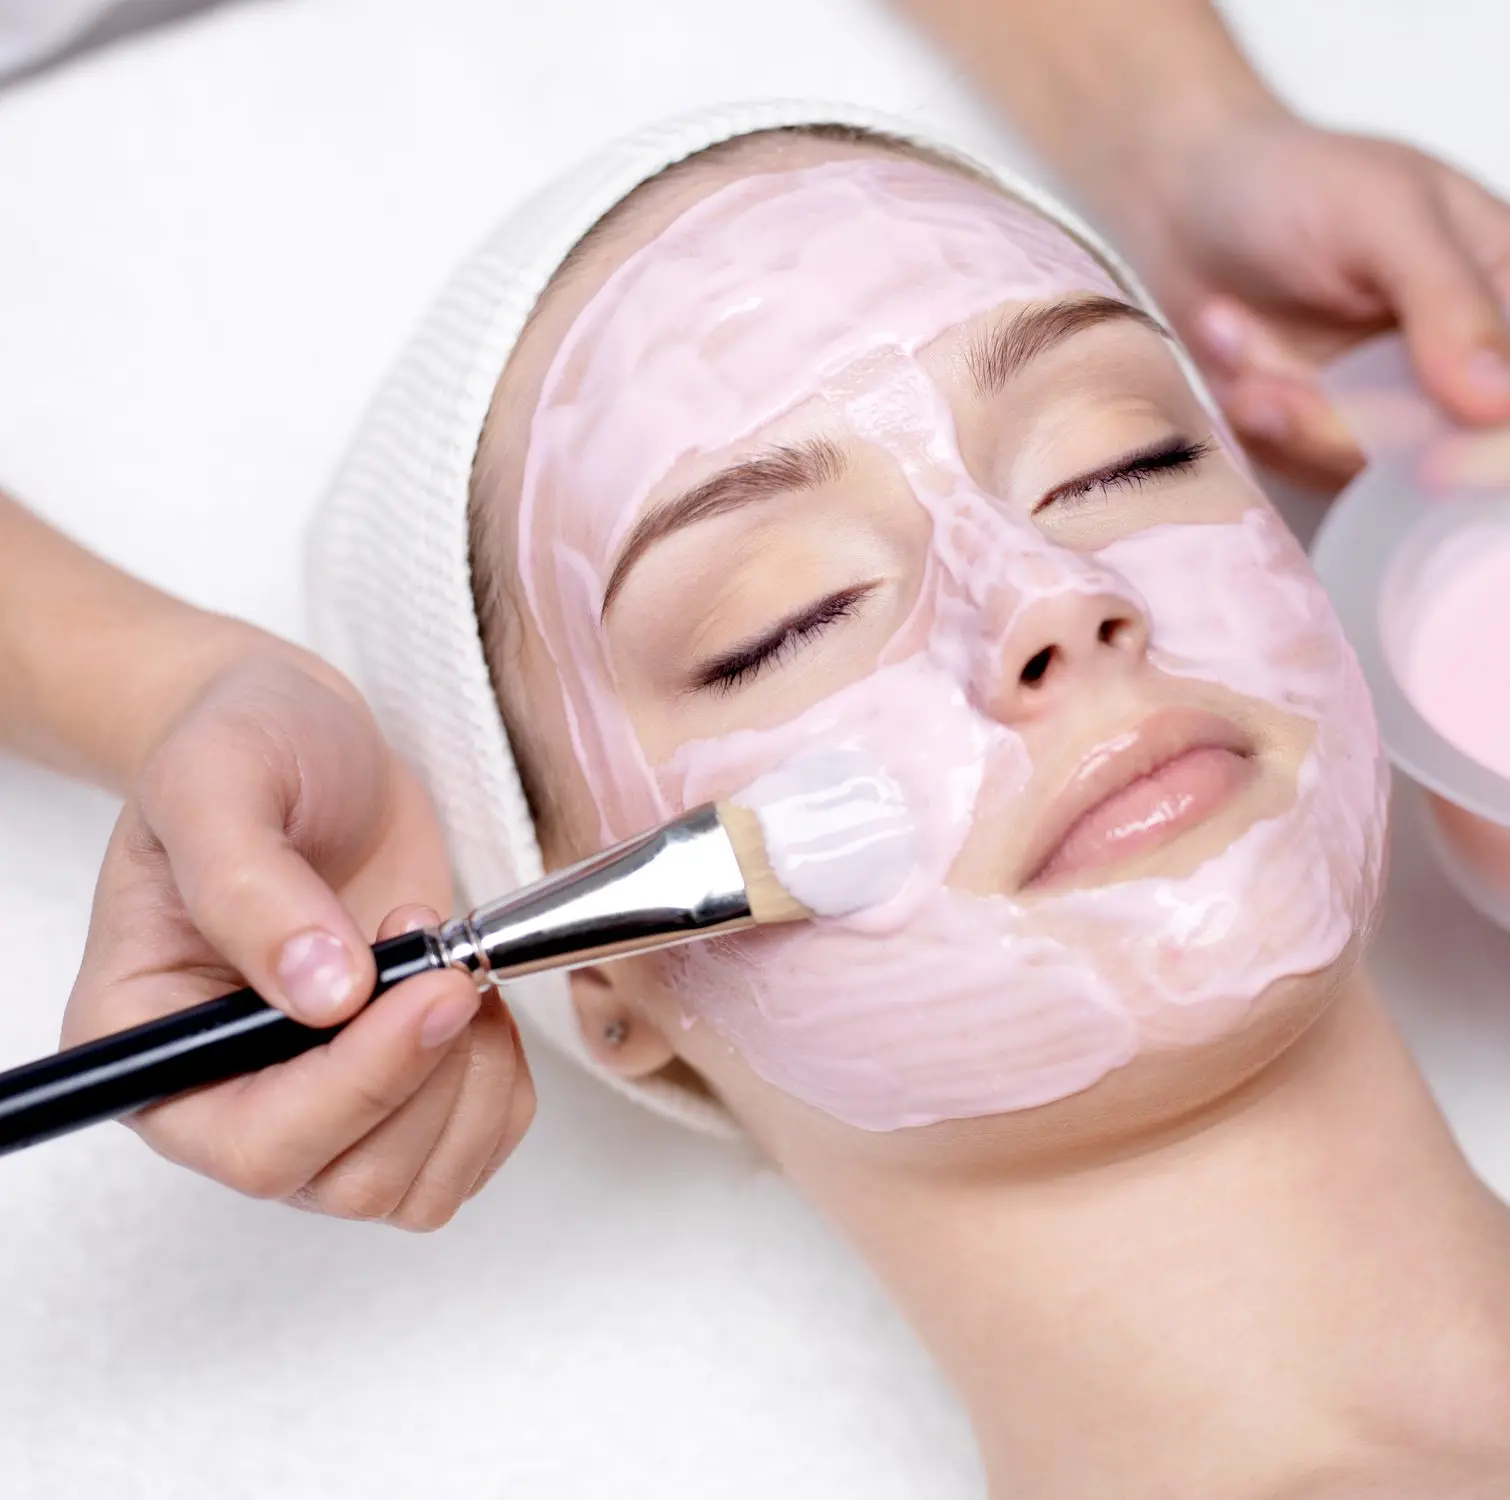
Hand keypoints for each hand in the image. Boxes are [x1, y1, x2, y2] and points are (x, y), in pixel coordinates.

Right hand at [62, 649, 534, 1228]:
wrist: (310, 741)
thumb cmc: (244, 751)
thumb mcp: (217, 784)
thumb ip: (250, 886)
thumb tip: (323, 996)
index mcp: (151, 1051)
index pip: (255, 1143)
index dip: (359, 1086)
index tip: (432, 992)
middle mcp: (226, 1100)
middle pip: (348, 1178)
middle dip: (428, 1074)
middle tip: (444, 959)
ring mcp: (315, 1103)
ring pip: (417, 1182)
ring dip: (472, 1080)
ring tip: (451, 964)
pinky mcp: (393, 1090)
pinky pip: (469, 1149)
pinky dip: (501, 1086)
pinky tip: (478, 999)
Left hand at [1107, 114, 1509, 485]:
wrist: (1185, 203)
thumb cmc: (1292, 183)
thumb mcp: (1382, 215)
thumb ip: (1446, 301)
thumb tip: (1497, 402)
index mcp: (1508, 294)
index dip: (1486, 451)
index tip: (1428, 465)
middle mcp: (1463, 364)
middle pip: (1441, 456)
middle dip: (1338, 425)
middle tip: (1257, 388)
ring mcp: (1391, 408)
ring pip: (1361, 469)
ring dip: (1282, 413)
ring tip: (1224, 329)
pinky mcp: (1323, 438)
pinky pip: (1302, 467)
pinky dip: (1257, 420)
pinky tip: (1226, 347)